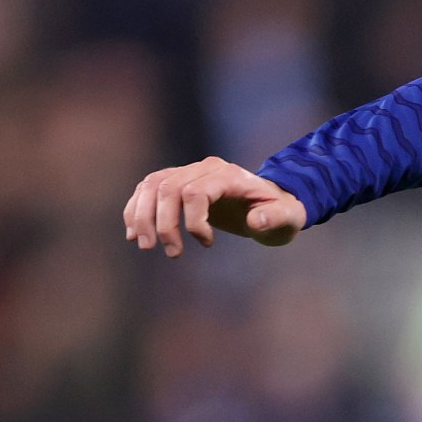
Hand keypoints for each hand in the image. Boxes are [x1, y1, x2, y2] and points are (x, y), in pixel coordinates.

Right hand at [123, 157, 306, 256]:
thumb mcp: (287, 218)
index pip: (195, 192)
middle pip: (168, 188)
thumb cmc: (281, 213)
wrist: (273, 204)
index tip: (207, 244)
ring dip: (143, 217)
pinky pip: (147, 189)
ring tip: (145, 246)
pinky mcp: (177, 181)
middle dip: (163, 224)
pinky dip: (136, 209)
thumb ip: (275, 219)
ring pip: (151, 186)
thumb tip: (255, 221)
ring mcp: (188, 172)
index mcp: (228, 175)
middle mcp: (204, 168)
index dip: (193, 221)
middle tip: (171, 253)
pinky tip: (133, 233)